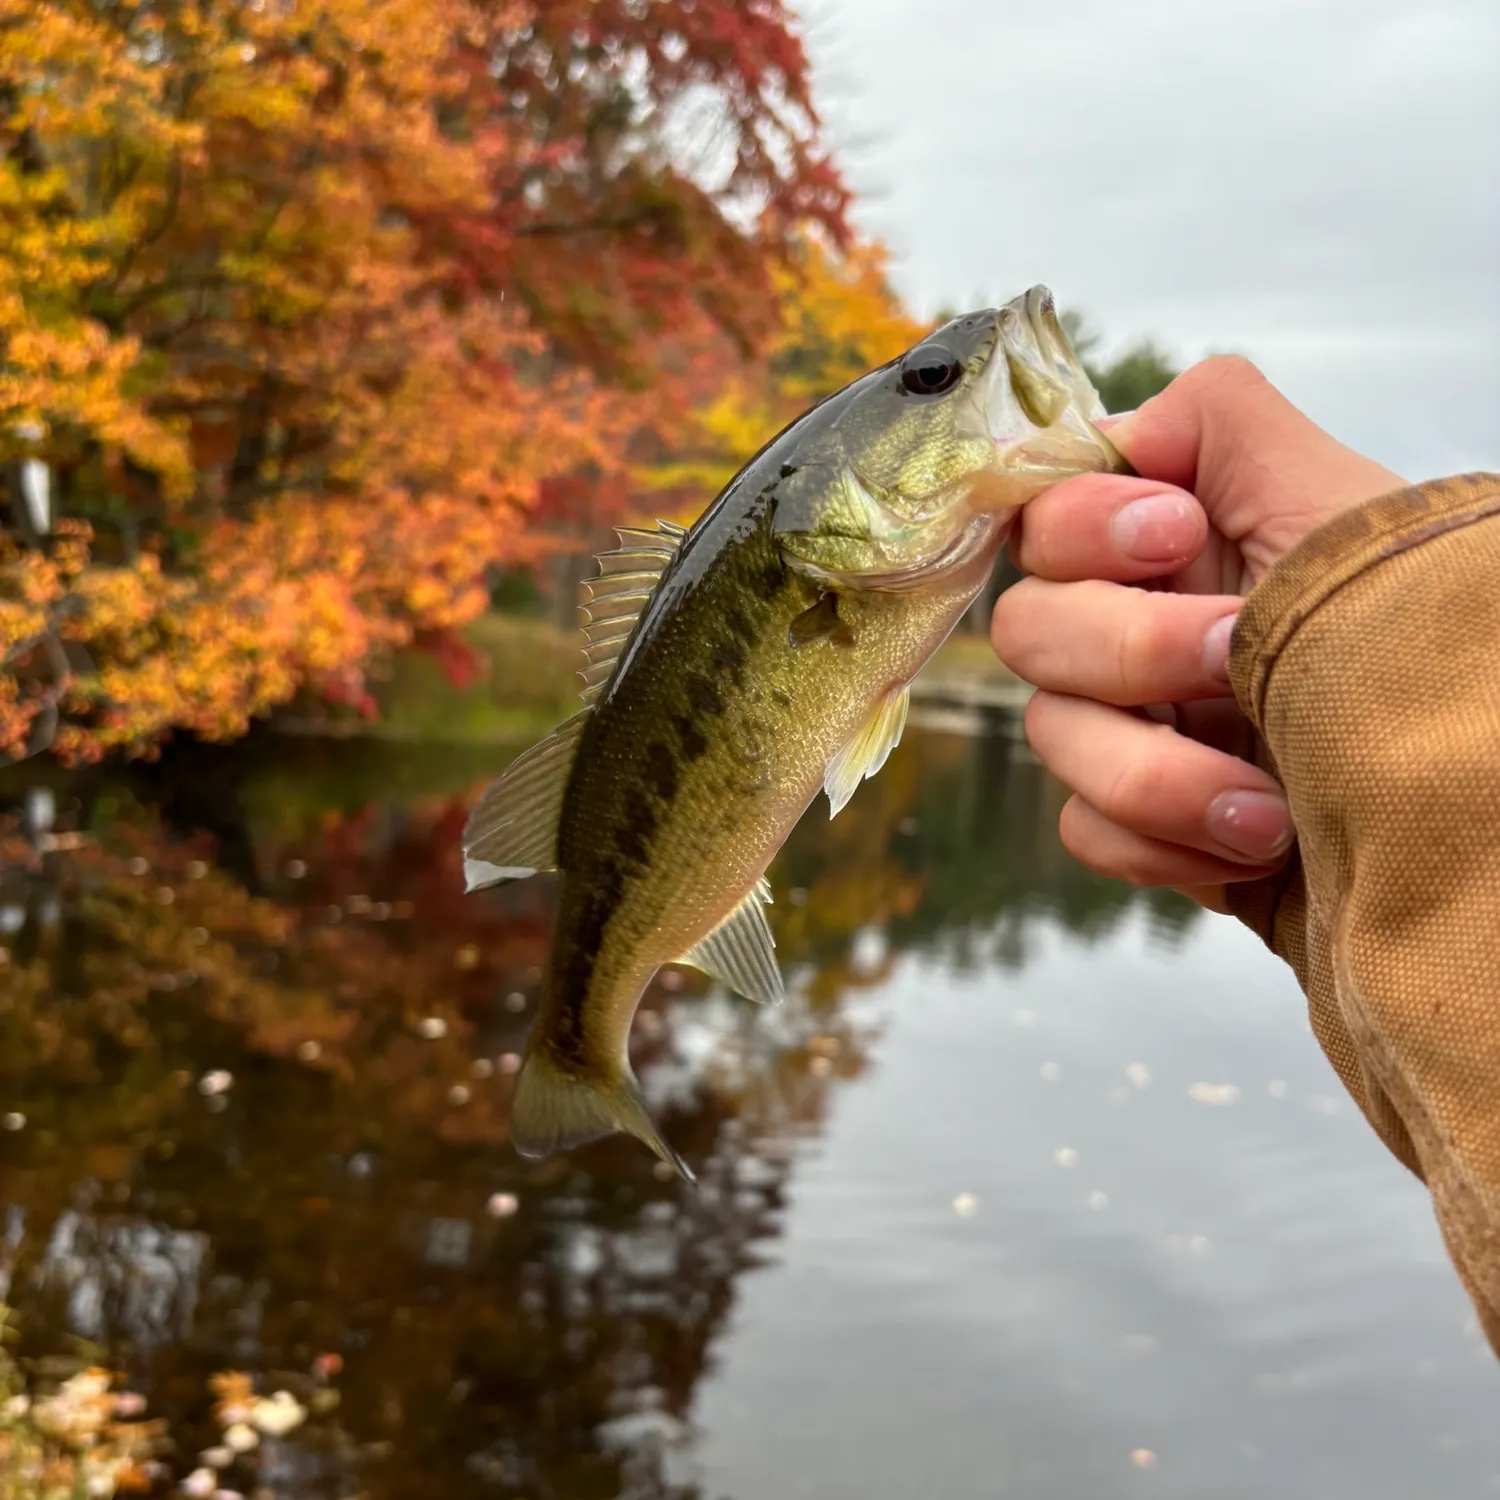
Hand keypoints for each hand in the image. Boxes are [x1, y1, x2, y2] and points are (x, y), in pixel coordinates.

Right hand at [991, 356, 1405, 911]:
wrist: (1471, 818)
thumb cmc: (1424, 647)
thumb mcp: (1335, 507)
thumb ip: (1224, 425)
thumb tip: (1126, 425)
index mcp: (1179, 546)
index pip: (1047, 512)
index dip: (1083, 524)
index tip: (1177, 534)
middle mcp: (1144, 629)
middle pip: (1028, 625)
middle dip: (1129, 649)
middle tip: (1230, 658)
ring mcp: (1140, 730)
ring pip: (1049, 733)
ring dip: (1155, 772)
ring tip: (1269, 805)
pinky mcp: (1148, 826)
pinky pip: (1085, 827)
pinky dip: (1162, 840)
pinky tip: (1252, 845)